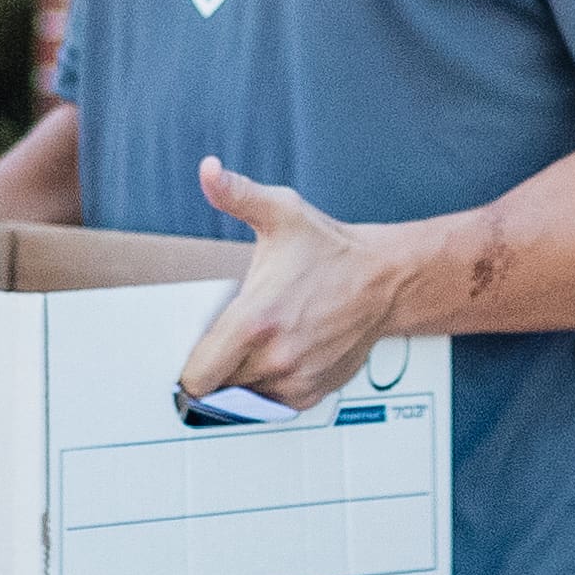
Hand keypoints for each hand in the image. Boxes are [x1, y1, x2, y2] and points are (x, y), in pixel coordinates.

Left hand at [170, 158, 410, 412]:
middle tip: (228, 337)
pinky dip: (270, 387)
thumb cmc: (330, 249)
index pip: (197, 377)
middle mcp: (274, 359)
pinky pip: (273, 403)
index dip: (189, 368)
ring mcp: (296, 380)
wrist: (385, 280)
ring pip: (245, 398)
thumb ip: (237, 193)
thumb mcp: (281, 213)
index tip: (194, 350)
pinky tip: (280, 353)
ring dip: (243, 379)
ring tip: (258, 342)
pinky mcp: (313, 393)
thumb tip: (209, 171)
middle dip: (216, 367)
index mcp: (254, 321)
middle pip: (217, 389)